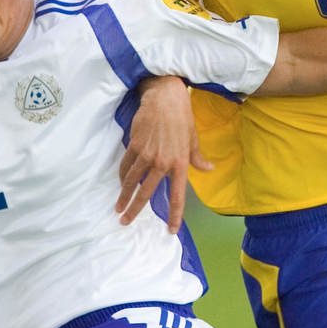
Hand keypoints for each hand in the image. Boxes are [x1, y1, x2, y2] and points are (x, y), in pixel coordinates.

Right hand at [116, 76, 207, 231]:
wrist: (164, 98)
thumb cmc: (182, 117)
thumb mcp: (193, 138)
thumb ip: (197, 158)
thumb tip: (208, 169)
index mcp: (180, 164)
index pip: (177, 195)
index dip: (174, 214)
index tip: (170, 229)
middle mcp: (163, 163)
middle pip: (147, 193)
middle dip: (135, 210)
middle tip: (125, 222)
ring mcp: (147, 155)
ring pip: (132, 181)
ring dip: (123, 196)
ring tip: (118, 208)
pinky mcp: (135, 146)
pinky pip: (126, 166)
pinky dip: (123, 176)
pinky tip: (121, 184)